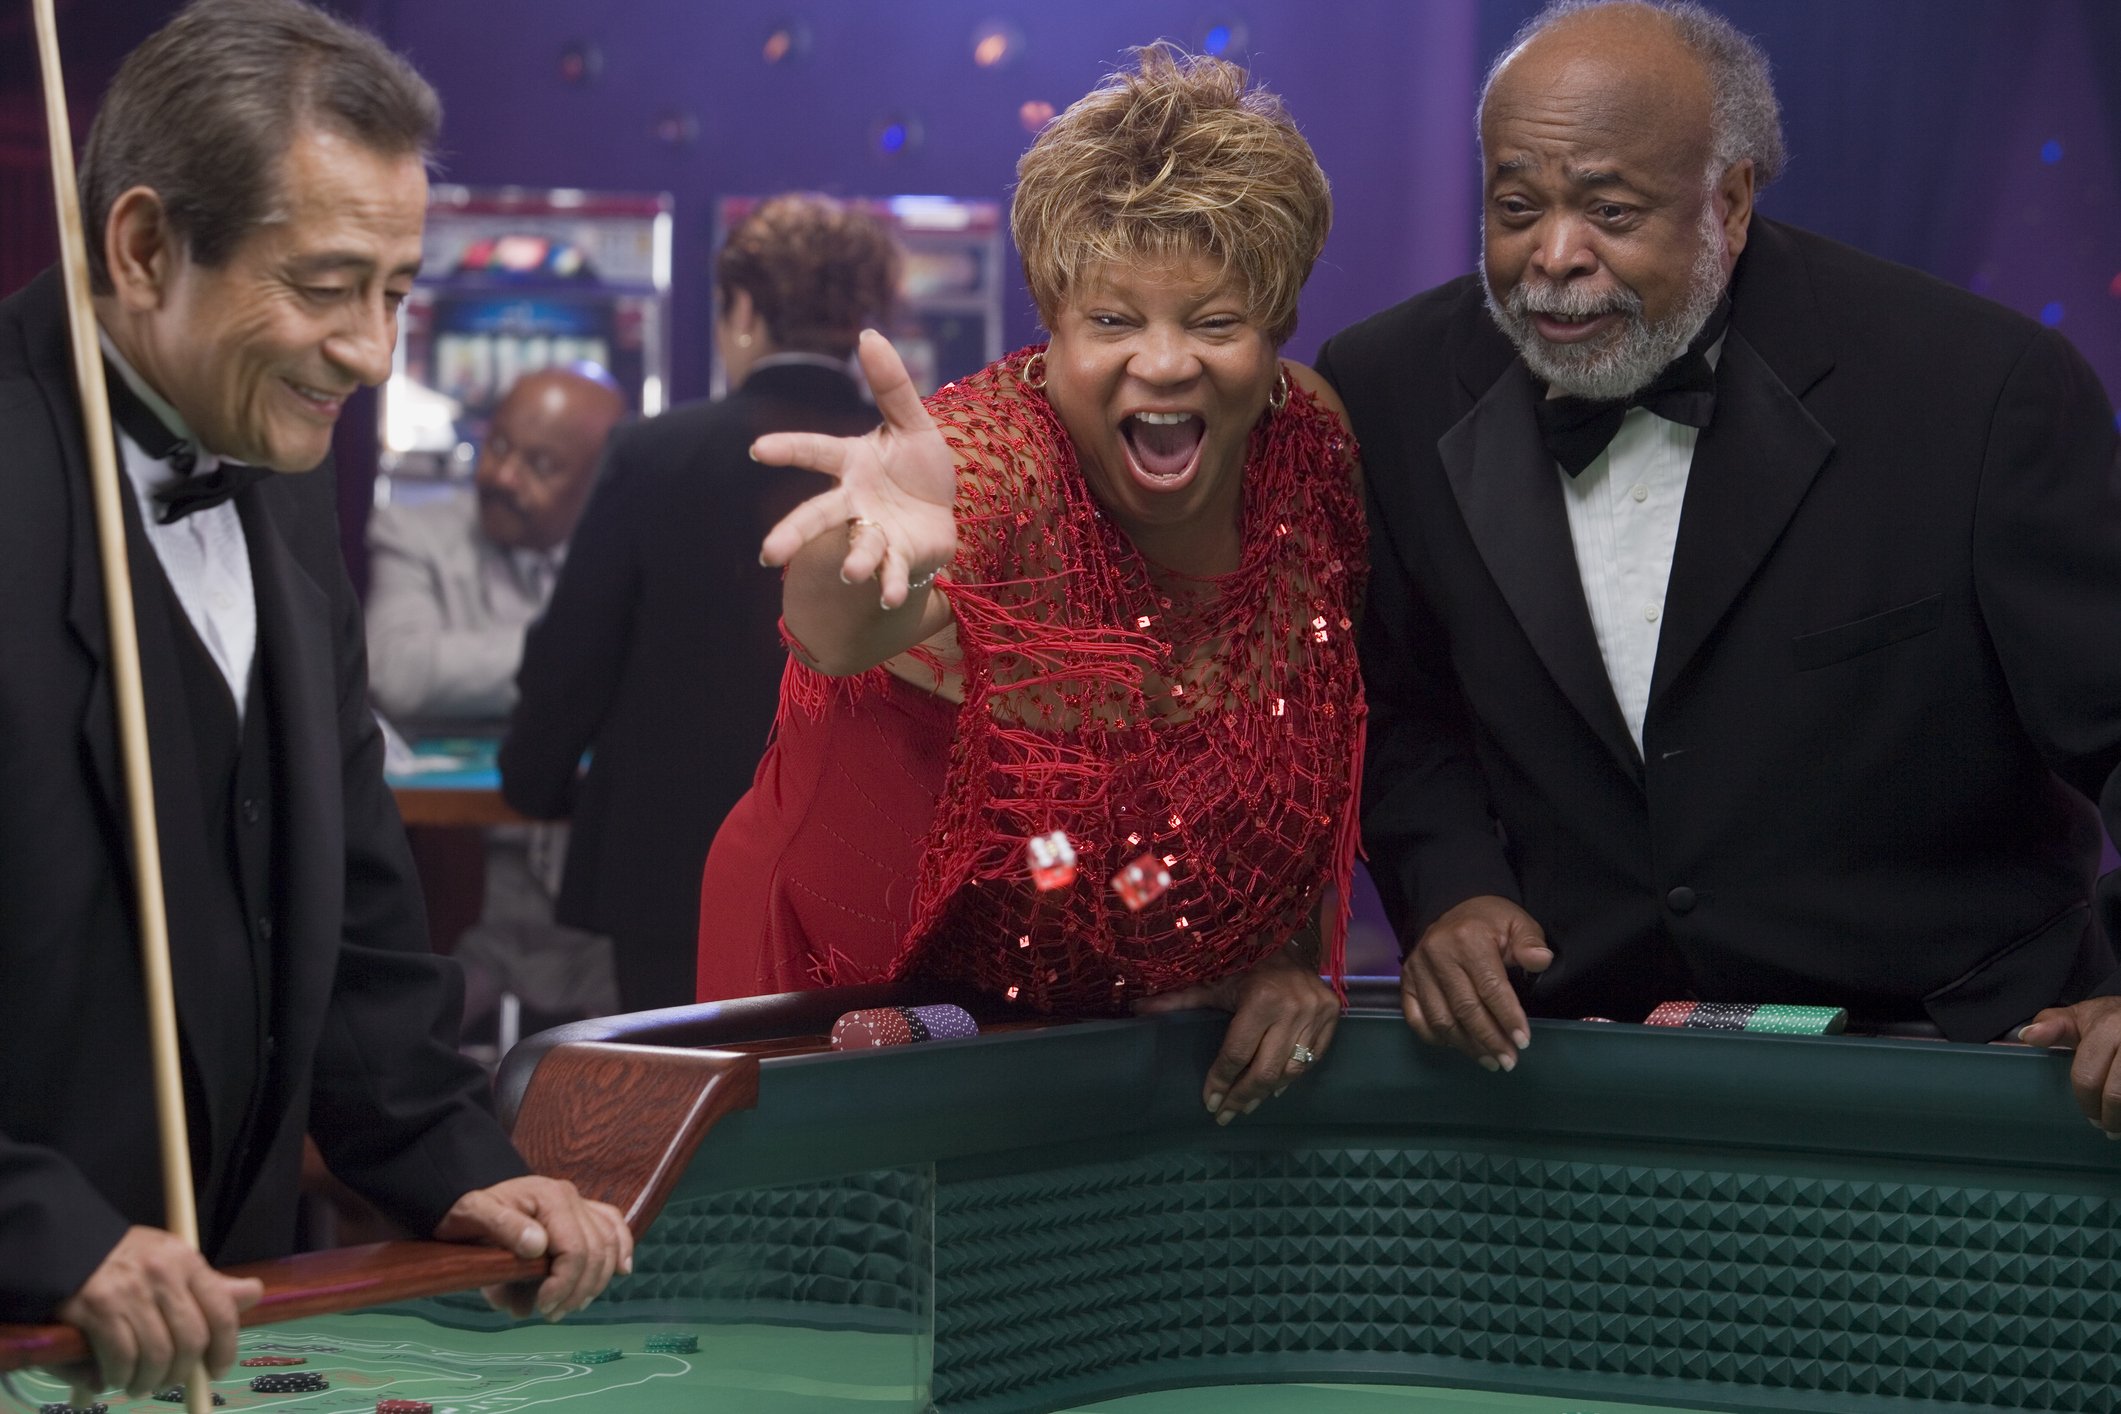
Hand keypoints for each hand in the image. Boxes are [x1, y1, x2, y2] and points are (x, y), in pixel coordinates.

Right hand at [53, 1225, 261, 1396]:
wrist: (66, 1245)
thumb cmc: (125, 1260)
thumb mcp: (171, 1261)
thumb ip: (209, 1285)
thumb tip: (253, 1293)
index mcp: (186, 1261)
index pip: (221, 1312)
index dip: (225, 1349)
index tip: (218, 1370)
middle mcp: (163, 1275)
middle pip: (190, 1341)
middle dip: (182, 1373)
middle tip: (168, 1383)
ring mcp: (130, 1292)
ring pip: (156, 1356)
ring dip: (148, 1382)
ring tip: (139, 1385)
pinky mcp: (97, 1309)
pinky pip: (121, 1358)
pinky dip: (119, 1378)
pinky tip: (112, 1379)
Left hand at [433, 1175, 633, 1319]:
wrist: (468, 1204)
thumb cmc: (467, 1213)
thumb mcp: (473, 1215)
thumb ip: (504, 1227)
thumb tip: (538, 1246)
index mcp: (549, 1197)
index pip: (575, 1249)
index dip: (564, 1284)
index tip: (541, 1307)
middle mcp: (572, 1197)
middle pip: (596, 1252)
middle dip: (577, 1290)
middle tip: (550, 1314)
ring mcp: (580, 1203)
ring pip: (609, 1245)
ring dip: (596, 1282)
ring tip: (570, 1305)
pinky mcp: (584, 1212)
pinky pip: (614, 1227)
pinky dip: (623, 1248)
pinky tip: (623, 1270)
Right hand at [755, 330, 957, 608]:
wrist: (941, 514)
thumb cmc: (916, 467)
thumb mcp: (912, 422)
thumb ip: (891, 385)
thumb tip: (868, 332)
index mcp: (852, 462)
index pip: (816, 451)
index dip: (788, 449)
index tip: (757, 449)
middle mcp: (854, 501)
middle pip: (817, 515)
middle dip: (793, 534)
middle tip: (769, 554)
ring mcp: (874, 532)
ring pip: (856, 548)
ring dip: (854, 560)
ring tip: (852, 572)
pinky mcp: (898, 558)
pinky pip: (892, 572)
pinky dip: (892, 584)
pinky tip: (892, 595)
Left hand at [1135, 944, 1339, 1124]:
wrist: (1287, 941)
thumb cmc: (1244, 964)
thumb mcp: (1211, 982)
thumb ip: (1177, 1001)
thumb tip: (1136, 1010)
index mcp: (1260, 998)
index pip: (1236, 1054)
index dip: (1221, 1081)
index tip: (1210, 1103)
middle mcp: (1292, 1007)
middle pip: (1264, 1071)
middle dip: (1242, 1097)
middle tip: (1226, 1115)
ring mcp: (1316, 1012)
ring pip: (1291, 1070)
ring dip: (1266, 1092)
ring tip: (1247, 1104)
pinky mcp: (1332, 1015)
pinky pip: (1312, 1058)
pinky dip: (1292, 1076)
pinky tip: (1275, 1088)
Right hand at [1401, 895, 1551, 1070]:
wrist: (1453, 911)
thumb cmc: (1490, 923)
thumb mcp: (1517, 923)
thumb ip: (1530, 943)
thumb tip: (1541, 960)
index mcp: (1467, 938)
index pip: (1490, 986)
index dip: (1508, 1017)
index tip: (1523, 1041)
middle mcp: (1437, 953)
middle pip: (1465, 1008)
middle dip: (1490, 1039)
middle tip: (1509, 1060)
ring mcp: (1417, 970)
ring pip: (1442, 1019)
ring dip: (1467, 1045)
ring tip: (1490, 1060)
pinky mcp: (1406, 982)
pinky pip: (1417, 1020)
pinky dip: (1437, 1038)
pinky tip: (1460, 1046)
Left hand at [2016, 995, 2120, 1133]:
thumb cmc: (2112, 1019)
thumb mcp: (2082, 1016)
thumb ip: (2053, 1025)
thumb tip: (2027, 1036)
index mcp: (2107, 1028)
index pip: (2088, 1076)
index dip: (2087, 1103)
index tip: (2092, 1119)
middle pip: (2116, 1093)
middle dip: (2111, 1117)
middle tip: (2107, 1129)